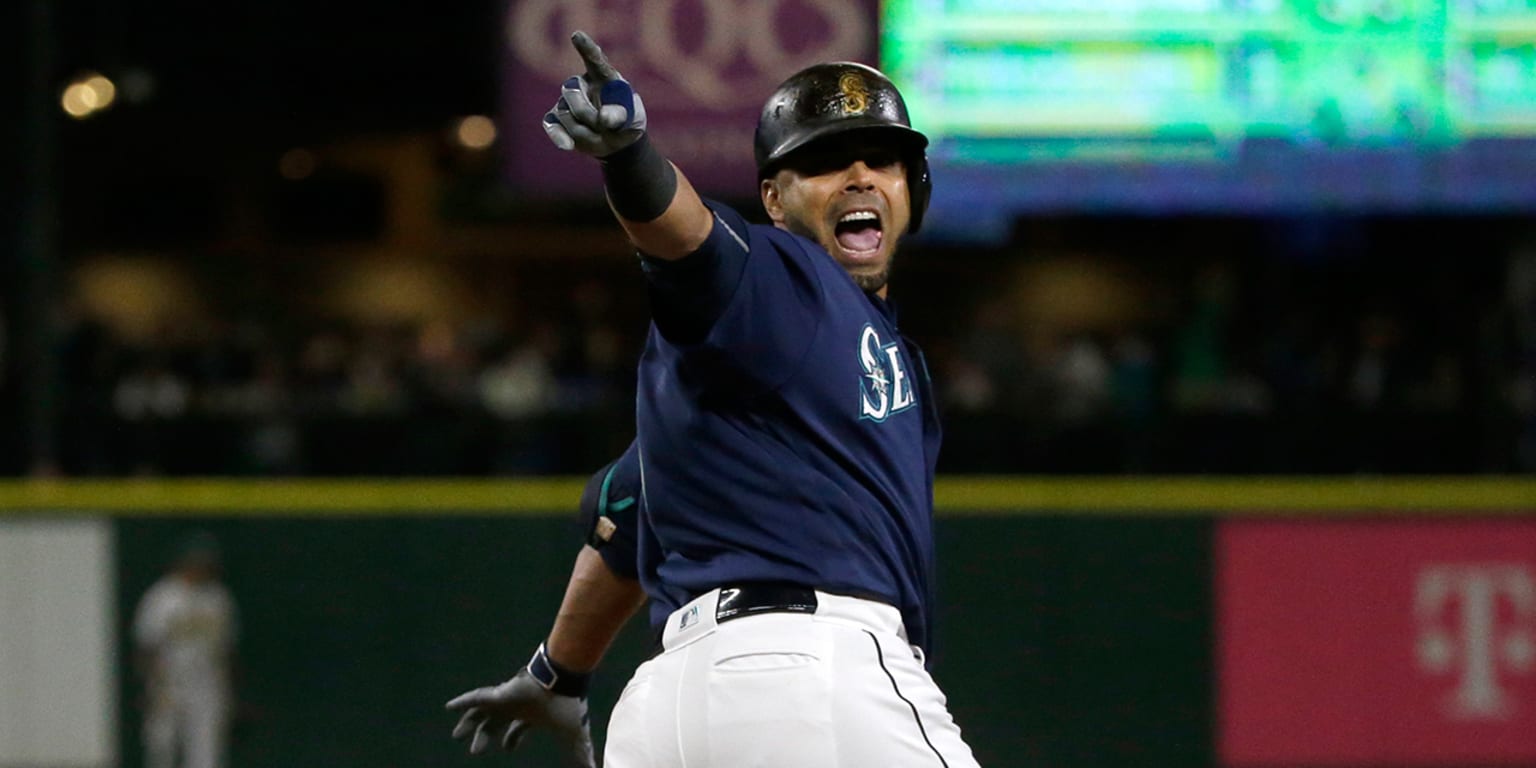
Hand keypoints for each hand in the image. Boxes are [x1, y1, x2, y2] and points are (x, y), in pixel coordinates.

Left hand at [446, 662, 594, 766]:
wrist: (564, 683)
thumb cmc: (568, 707)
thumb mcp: (572, 737)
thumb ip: (579, 756)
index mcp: (533, 715)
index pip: (519, 728)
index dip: (512, 740)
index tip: (506, 750)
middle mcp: (517, 706)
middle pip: (496, 722)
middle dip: (486, 736)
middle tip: (474, 751)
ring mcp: (507, 698)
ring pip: (482, 711)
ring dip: (469, 722)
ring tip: (456, 735)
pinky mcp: (499, 693)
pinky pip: (476, 697)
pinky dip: (462, 701)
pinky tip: (449, 707)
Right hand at [542, 31, 647, 156]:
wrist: (617, 143)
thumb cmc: (627, 122)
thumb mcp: (632, 119)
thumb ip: (621, 116)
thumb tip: (604, 120)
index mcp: (603, 76)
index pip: (594, 59)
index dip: (585, 48)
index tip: (577, 36)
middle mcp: (581, 84)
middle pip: (572, 91)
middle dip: (588, 113)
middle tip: (606, 126)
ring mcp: (566, 101)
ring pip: (566, 113)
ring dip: (585, 131)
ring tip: (602, 136)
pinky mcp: (557, 118)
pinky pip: (552, 125)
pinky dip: (559, 136)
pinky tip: (568, 146)